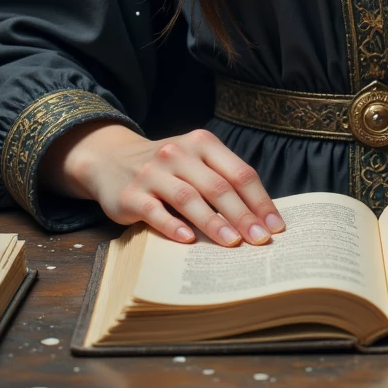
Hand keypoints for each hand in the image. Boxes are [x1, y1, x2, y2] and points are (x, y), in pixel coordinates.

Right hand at [39, 120, 285, 246]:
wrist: (110, 159)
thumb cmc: (166, 167)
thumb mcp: (195, 161)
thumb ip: (222, 180)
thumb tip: (260, 218)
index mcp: (202, 143)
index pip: (239, 173)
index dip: (260, 201)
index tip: (276, 227)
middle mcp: (178, 153)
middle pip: (218, 186)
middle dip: (243, 215)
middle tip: (261, 241)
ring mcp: (152, 173)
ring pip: (189, 198)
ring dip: (214, 222)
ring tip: (233, 244)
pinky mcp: (130, 194)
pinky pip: (155, 212)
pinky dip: (173, 226)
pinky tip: (188, 240)